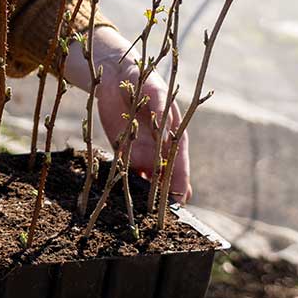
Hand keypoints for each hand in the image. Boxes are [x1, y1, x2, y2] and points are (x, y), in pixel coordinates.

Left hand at [65, 28, 191, 203]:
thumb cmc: (144, 80)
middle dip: (163, 202)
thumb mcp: (155, 91)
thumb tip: (165, 128)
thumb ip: (160, 108)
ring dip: (146, 198)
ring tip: (140, 218)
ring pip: (148, 183)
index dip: (178, 189)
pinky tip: (123, 200)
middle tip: (156, 221)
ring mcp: (143, 153)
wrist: (117, 75)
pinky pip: (128, 173)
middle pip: (165, 184)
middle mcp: (161, 151)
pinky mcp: (124, 151)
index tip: (175, 205)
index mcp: (174, 139)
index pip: (180, 171)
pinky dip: (128, 186)